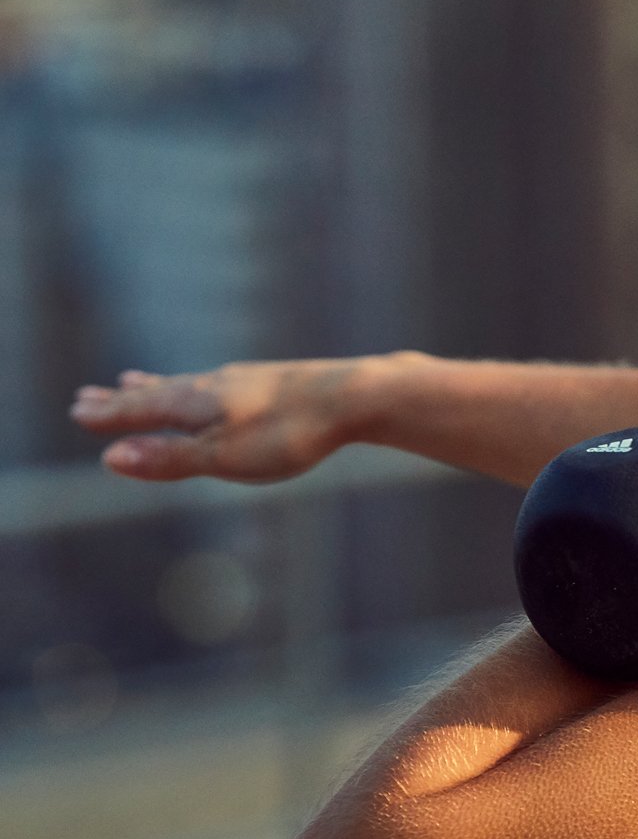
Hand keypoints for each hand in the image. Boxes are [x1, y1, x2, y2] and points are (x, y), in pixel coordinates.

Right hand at [68, 359, 365, 483]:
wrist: (356, 397)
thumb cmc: (288, 433)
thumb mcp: (223, 457)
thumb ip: (170, 458)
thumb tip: (111, 458)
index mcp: (198, 403)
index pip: (142, 409)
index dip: (110, 414)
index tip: (79, 410)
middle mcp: (217, 383)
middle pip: (160, 392)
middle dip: (124, 398)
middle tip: (91, 393)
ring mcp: (248, 379)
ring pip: (191, 383)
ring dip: (158, 386)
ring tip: (137, 381)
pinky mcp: (278, 382)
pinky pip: (223, 383)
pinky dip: (199, 386)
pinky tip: (215, 387)